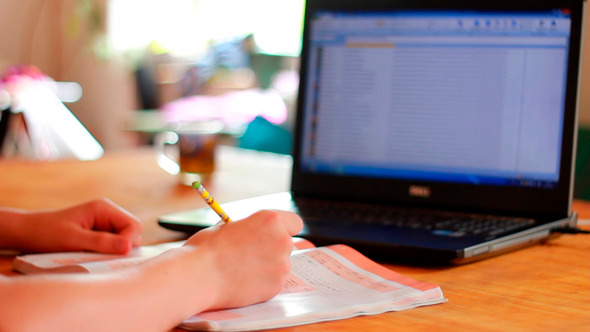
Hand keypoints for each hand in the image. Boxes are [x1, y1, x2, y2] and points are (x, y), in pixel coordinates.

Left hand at [13, 198, 142, 253]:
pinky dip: (108, 252)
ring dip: (115, 250)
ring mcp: (104, 223)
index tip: (116, 256)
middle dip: (124, 246)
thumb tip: (129, 247)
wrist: (27, 232)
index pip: (134, 225)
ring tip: (95, 256)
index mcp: (104, 208)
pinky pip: (114, 243)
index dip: (129, 242)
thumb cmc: (46, 233)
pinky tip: (93, 255)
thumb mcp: (73, 240)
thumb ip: (102, 242)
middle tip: (104, 257)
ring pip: (125, 239)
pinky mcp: (100, 232)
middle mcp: (108, 213)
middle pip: (133, 232)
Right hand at [184, 209, 302, 309]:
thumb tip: (253, 232)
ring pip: (280, 265)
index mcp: (271, 220)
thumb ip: (248, 228)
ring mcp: (282, 265)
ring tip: (241, 270)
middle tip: (250, 255)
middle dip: (273, 249)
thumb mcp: (228, 226)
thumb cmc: (207, 248)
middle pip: (287, 244)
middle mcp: (282, 241)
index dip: (284, 229)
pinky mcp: (276, 286)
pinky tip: (242, 282)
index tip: (274, 234)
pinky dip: (262, 283)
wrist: (199, 276)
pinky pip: (273, 283)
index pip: (294, 222)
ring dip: (267, 267)